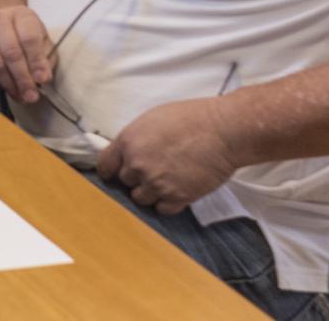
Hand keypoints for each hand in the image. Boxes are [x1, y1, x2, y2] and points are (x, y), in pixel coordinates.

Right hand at [0, 6, 54, 103]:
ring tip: (18, 95)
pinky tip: (1, 86)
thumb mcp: (41, 42)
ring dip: (8, 84)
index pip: (29, 38)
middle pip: (11, 52)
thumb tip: (42, 78)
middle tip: (30, 96)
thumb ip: (45, 59)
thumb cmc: (21, 37)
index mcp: (21, 15)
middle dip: (22, 79)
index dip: (36, 61)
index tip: (42, 79)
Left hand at [97, 97, 240, 214]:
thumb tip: (129, 152)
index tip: (114, 173)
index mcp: (128, 142)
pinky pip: (162, 209)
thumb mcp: (151, 120)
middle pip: (125, 182)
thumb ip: (135, 139)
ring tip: (165, 181)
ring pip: (141, 198)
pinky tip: (176, 192)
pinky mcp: (178, 197)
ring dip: (150, 192)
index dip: (110, 170)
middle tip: (152, 170)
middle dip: (136, 177)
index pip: (105, 165)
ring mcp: (157, 183)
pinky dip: (167, 203)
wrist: (222, 131)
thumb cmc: (190, 118)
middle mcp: (138, 165)